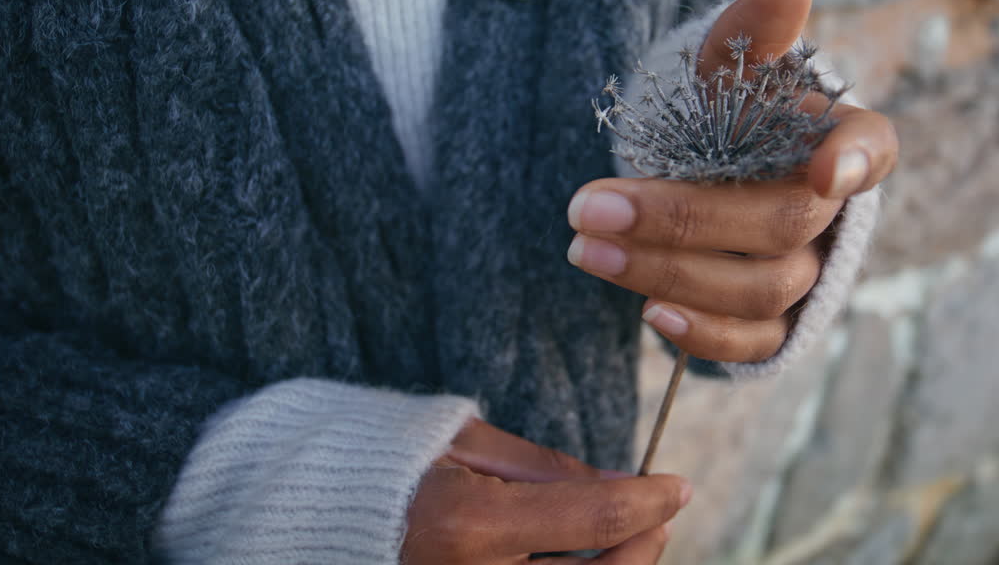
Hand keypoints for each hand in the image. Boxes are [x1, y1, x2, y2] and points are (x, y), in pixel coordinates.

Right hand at [403, 419, 689, 563]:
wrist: (320, 510)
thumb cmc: (393, 463)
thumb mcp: (470, 444)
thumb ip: (551, 471)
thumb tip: (625, 484)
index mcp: (473, 523)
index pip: (595, 517)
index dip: (650, 501)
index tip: (678, 485)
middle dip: (644, 548)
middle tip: (659, 514)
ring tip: (629, 537)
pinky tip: (588, 558)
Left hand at [566, 0, 897, 361]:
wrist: (708, 169)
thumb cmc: (727, 114)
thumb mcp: (730, 68)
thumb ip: (753, 32)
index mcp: (839, 141)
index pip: (871, 148)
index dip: (853, 162)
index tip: (821, 170)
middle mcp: (833, 213)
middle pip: (782, 225)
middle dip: (682, 219)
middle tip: (588, 206)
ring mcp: (809, 273)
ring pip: (762, 288)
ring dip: (669, 270)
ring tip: (585, 247)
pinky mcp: (776, 323)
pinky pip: (756, 343)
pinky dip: (706, 335)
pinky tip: (649, 313)